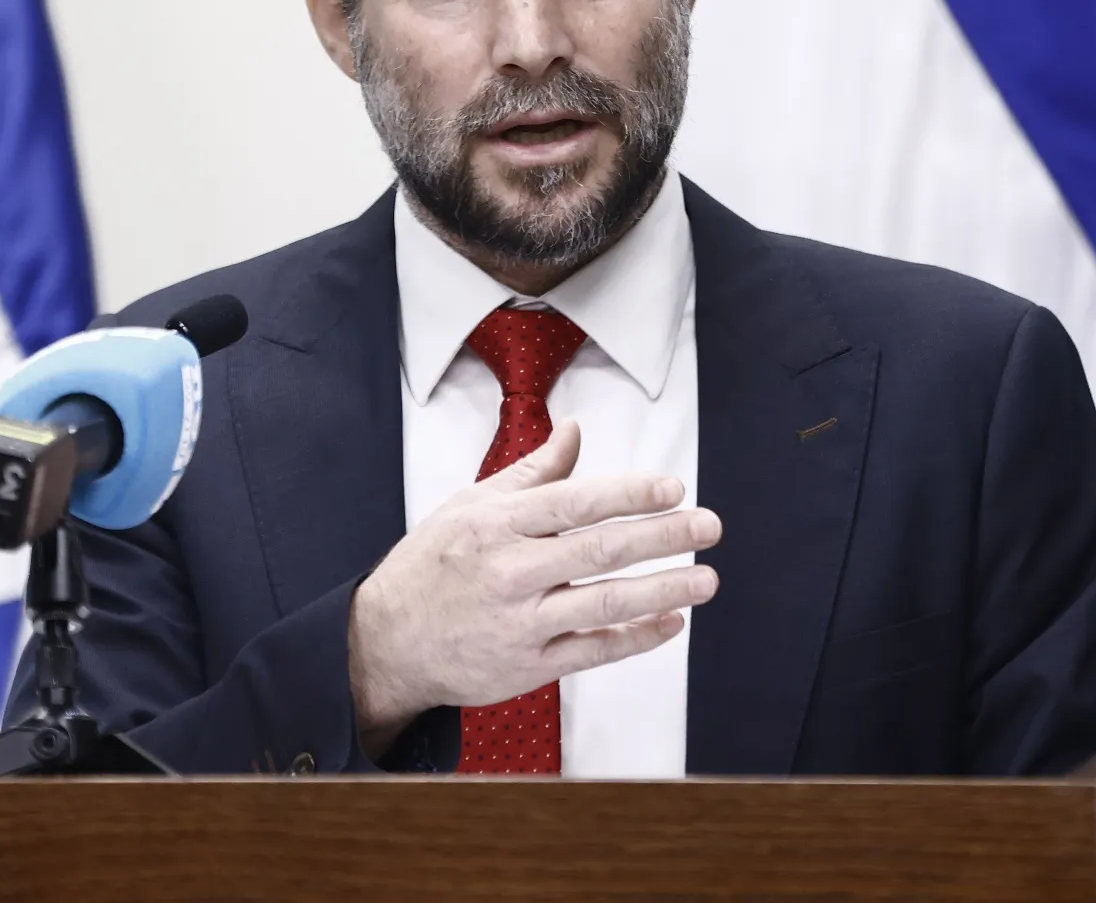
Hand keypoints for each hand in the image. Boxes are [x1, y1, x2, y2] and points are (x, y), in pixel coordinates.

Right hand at [347, 419, 720, 755]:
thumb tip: (574, 430)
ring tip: (706, 578)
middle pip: (599, 550)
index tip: (673, 488)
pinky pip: (592, 651)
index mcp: (496, 524)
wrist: (387, 641)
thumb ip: (531, 472)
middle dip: (662, 537)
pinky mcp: (526, 666)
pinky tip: (670, 622)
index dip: (629, 494)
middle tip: (709, 525)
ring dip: (663, 590)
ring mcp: (519, 622)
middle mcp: (510, 571)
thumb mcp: (471, 505)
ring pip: (603, 603)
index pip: (575, 503)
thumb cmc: (433, 564)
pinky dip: (635, 637)